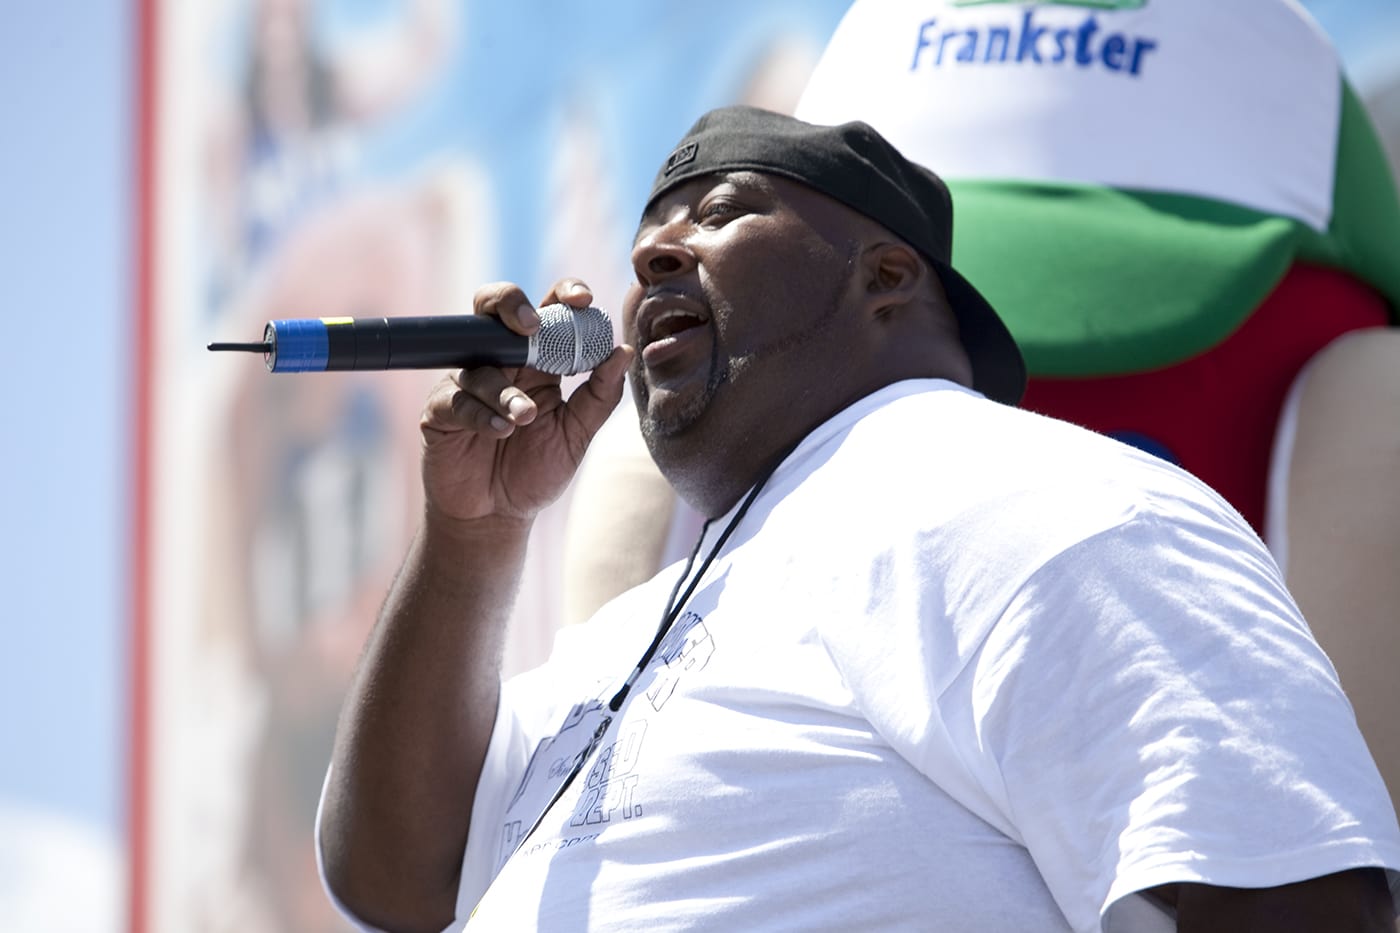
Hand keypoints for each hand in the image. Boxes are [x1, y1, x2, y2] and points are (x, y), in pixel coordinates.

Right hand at [418, 279, 631, 531]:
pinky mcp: (440, 411)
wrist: (496, 516)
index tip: (583, 300)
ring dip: (506, 391)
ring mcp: (466, 384)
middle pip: (495, 308)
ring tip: (525, 418)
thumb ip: (600, 395)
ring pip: (481, 365)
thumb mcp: (577, 434)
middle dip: (511, 305)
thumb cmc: (536, 470)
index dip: (563, 295)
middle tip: (532, 325)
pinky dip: (482, 414)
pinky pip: (457, 400)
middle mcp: (500, 363)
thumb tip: (623, 352)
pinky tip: (500, 432)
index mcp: (537, 361)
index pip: (548, 311)